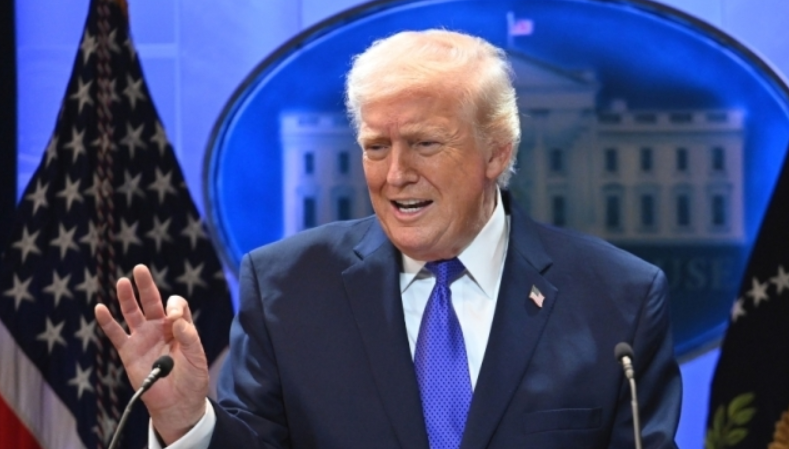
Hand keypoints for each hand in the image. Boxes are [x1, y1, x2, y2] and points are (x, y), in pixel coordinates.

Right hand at [95, 264, 208, 443]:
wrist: (178, 404)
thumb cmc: (192, 379)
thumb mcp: (197, 357)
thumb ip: (189, 337)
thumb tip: (176, 319)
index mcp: (179, 326)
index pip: (175, 306)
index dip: (174, 306)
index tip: (174, 318)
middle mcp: (160, 328)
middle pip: (151, 301)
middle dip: (146, 286)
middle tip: (140, 269)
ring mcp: (143, 338)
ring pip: (132, 313)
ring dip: (127, 298)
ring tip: (122, 282)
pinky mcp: (129, 352)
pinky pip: (116, 334)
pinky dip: (107, 322)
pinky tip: (100, 308)